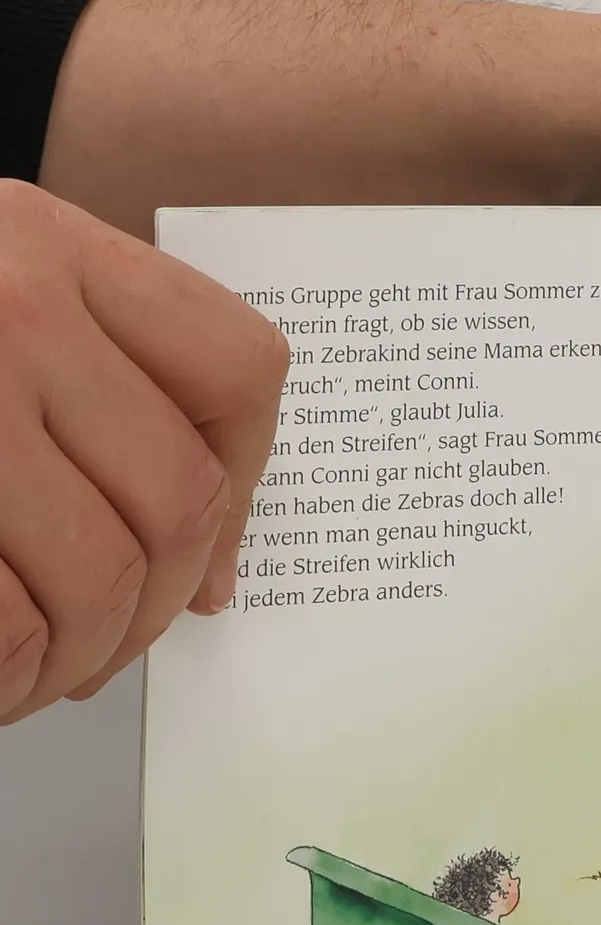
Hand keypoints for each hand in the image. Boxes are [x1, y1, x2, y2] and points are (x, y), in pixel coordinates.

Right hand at [0, 181, 286, 721]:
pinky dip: (12, 676)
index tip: (218, 557)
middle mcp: (14, 302)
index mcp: (52, 245)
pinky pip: (7, 617)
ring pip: (104, 571)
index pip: (240, 365)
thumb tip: (209, 570)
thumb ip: (92, 381)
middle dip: (160, 604)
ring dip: (88, 653)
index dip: (251, 480)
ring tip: (53, 673)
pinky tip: (4, 679)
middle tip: (120, 647)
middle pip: (181, 493)